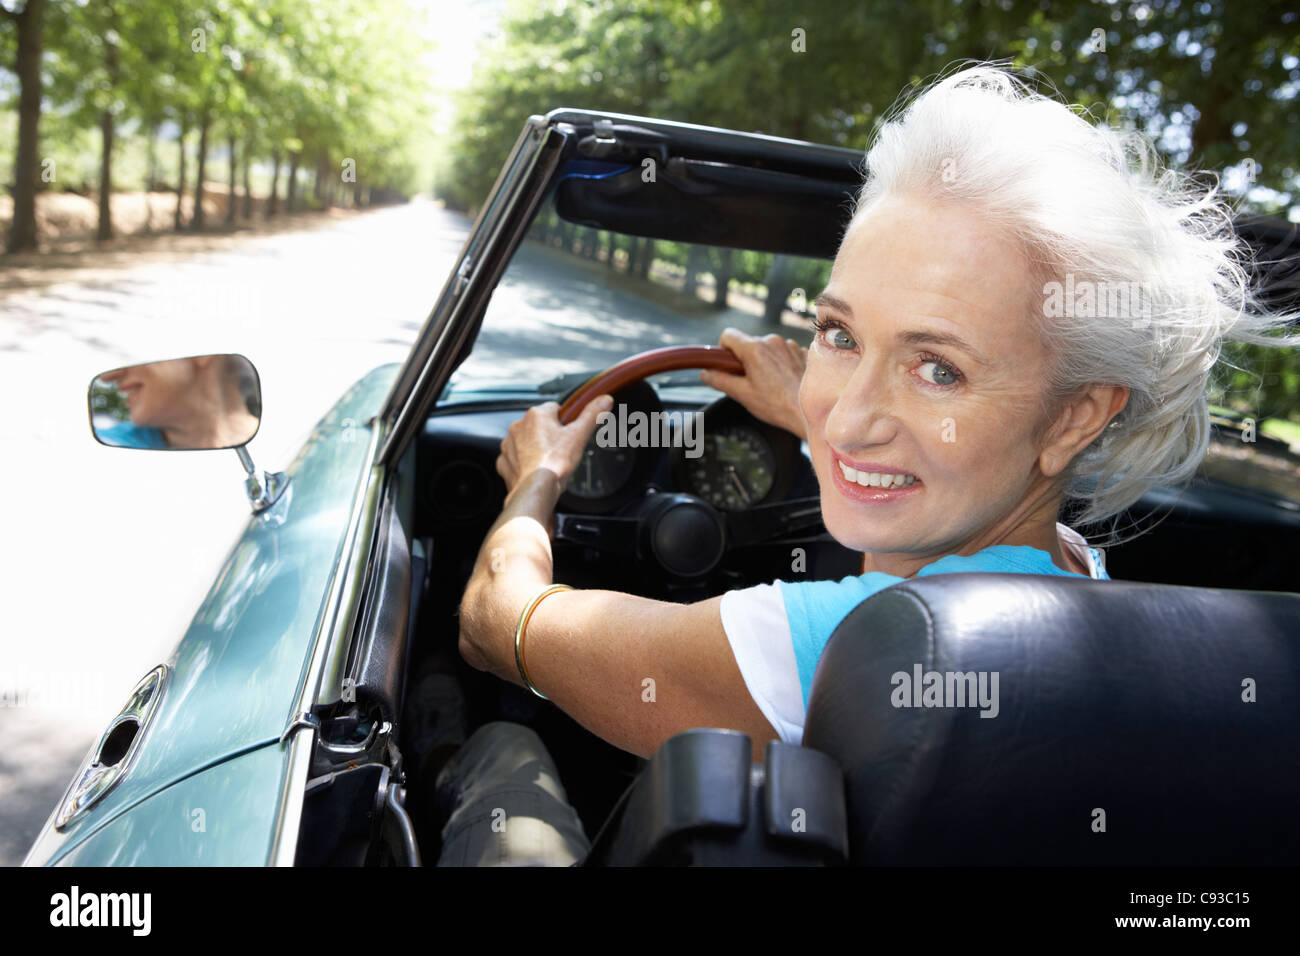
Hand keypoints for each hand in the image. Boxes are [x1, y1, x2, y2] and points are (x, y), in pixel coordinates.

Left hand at [496, 395, 613, 496]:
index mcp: (536, 415)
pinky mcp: (504, 461)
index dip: (565, 422)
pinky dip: (524, 463)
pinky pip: (515, 458)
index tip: (569, 434)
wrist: (536, 489)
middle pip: (540, 426)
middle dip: (550, 436)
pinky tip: (535, 470)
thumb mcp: (579, 436)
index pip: (554, 409)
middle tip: (561, 451)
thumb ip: (592, 415)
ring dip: (536, 448)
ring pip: (526, 441)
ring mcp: (509, 444)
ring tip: (549, 461)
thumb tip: (604, 400)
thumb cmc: (555, 464)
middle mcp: (518, 426)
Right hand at [699, 328, 806, 438]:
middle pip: (749, 344)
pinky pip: (785, 354)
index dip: (723, 350)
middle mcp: (773, 341)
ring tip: (771, 385)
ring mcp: (790, 345)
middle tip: (750, 382)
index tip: (727, 365)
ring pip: (768, 349)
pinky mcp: (803, 352)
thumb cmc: (777, 405)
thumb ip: (720, 380)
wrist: (811, 412)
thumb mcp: (742, 394)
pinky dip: (782, 364)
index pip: (728, 335)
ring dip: (765, 362)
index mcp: (754, 348)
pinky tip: (786, 382)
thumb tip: (705, 373)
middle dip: (746, 360)